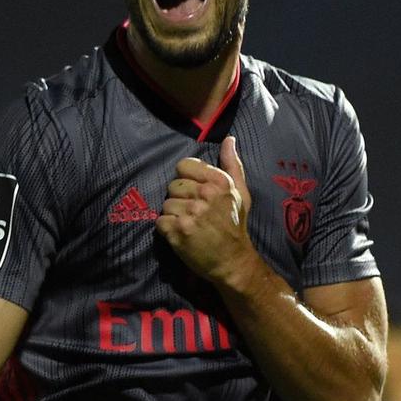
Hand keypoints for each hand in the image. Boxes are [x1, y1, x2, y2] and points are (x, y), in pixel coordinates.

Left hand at [156, 135, 252, 282]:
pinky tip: (182, 235)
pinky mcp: (177, 231)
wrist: (233, 262)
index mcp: (218, 182)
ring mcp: (190, 214)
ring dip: (174, 215)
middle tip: (195, 214)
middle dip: (180, 199)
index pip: (183, 166)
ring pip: (166, 204)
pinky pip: (160, 221)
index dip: (186, 180)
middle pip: (172, 186)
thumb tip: (229, 139)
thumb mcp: (241, 193)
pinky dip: (167, 229)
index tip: (195, 193)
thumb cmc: (236, 226)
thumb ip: (232, 164)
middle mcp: (204, 195)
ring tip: (190, 225)